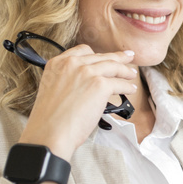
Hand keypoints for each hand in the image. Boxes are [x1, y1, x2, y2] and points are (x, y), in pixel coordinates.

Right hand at [19, 45, 137, 159]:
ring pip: (113, 66)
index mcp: (58, 63)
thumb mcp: (53, 89)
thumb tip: (86, 83)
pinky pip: (119, 83)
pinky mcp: (99, 84)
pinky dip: (127, 86)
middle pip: (100, 57)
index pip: (82, 51)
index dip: (97, 55)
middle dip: (116, 57)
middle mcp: (72, 64)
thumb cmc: (50, 120)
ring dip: (125, 70)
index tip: (105, 56)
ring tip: (132, 74)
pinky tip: (131, 89)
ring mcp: (86, 72)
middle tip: (127, 57)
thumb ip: (68, 80)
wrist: (50, 132)